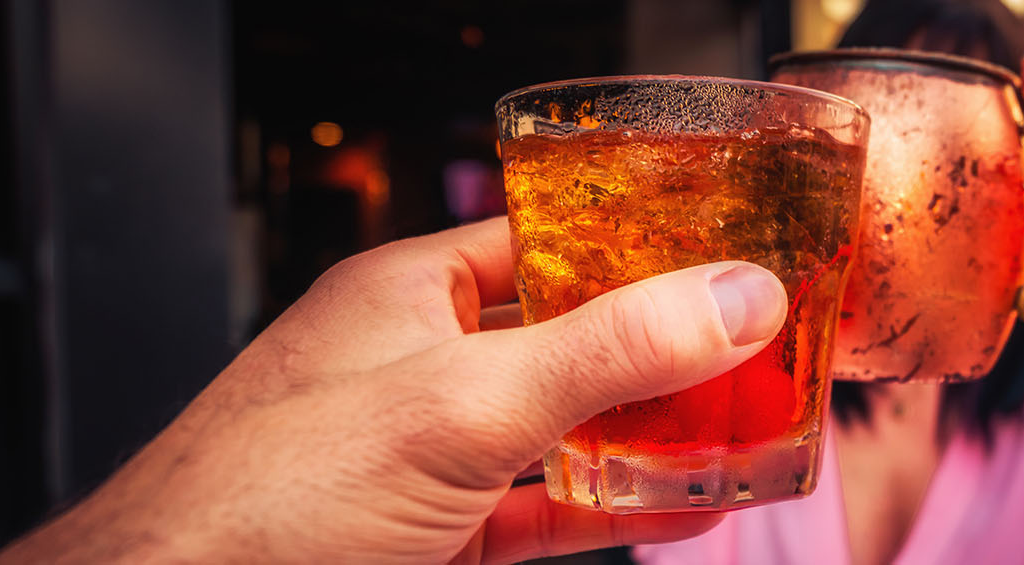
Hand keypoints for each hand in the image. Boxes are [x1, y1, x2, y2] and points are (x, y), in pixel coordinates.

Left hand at [0, 219, 786, 562]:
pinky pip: (544, 511)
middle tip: (758, 354)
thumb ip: (606, 353)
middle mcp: (417, 364)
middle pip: (569, 340)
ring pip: (563, 433)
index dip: (639, 242)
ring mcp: (425, 455)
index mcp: (407, 293)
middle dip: (663, 353)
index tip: (729, 256)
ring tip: (744, 432)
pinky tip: (686, 510)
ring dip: (650, 439)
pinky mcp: (432, 535)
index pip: (546, 239)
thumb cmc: (265, 497)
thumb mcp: (461, 406)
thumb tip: (733, 297)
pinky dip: (616, 511)